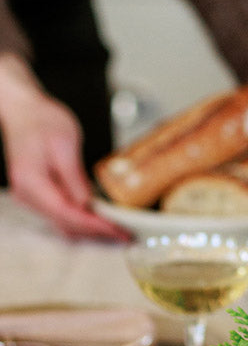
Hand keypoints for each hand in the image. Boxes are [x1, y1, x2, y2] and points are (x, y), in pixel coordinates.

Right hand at [0, 55, 129, 239]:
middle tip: (127, 235)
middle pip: (66, 224)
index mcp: (32, 181)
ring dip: (91, 230)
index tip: (119, 231)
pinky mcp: (38, 196)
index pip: (67, 213)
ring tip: (119, 231)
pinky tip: (101, 221)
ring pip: (63, 224)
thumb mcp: (65, 145)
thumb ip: (75, 178)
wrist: (23, 110)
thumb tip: (88, 206)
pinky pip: (61, 216)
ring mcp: (30, 197)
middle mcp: (27, 195)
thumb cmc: (43, 121)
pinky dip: (82, 222)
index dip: (96, 226)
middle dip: (97, 232)